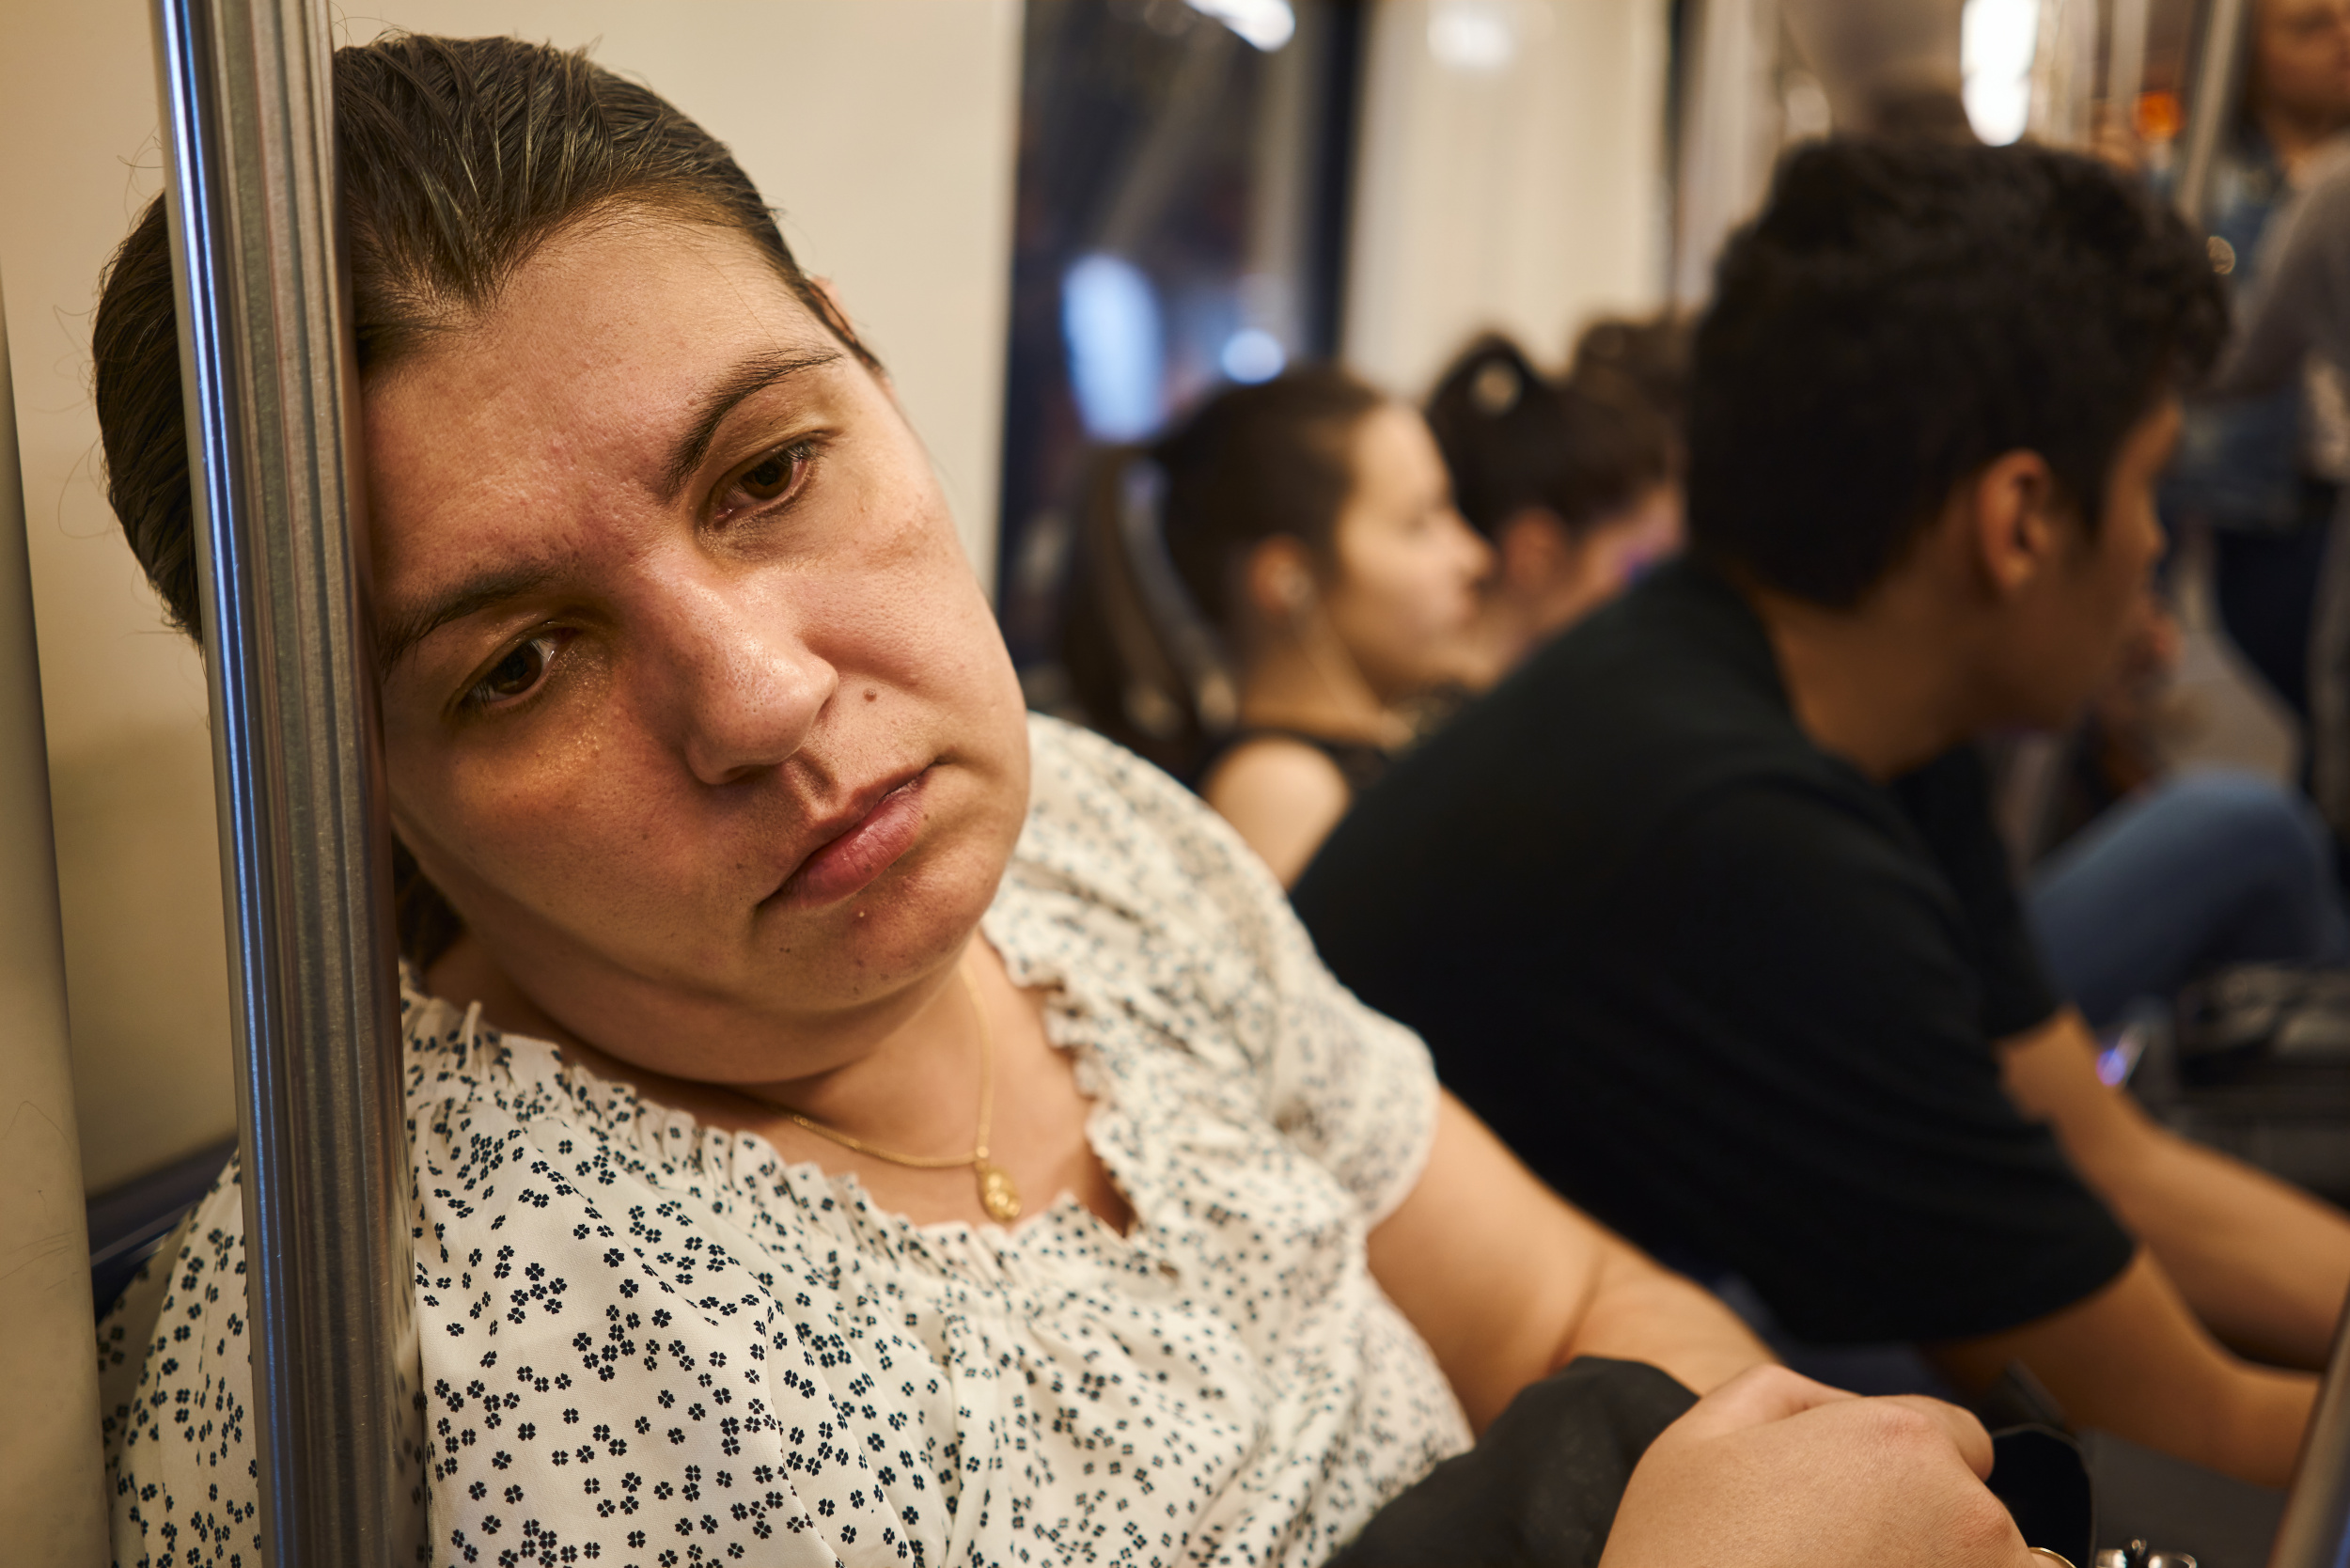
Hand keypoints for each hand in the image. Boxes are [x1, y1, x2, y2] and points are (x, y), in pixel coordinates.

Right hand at [1599, 1365, 2034, 1567]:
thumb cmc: (1683, 1559)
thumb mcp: (1702, 1433)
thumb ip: (1794, 1395)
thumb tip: (1852, 1414)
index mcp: (1901, 1442)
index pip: (1957, 1436)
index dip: (1902, 1470)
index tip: (1856, 1514)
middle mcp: (1968, 1517)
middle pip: (1978, 1509)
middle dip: (1925, 1529)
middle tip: (1840, 1562)